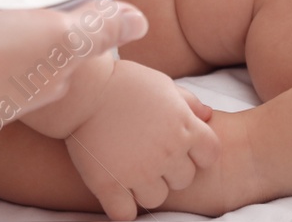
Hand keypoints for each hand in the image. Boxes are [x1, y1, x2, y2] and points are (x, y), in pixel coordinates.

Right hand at [62, 60, 218, 219]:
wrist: (83, 88)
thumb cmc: (123, 82)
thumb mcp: (162, 84)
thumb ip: (189, 102)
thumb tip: (208, 116)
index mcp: (183, 127)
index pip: (209, 155)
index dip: (197, 153)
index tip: (180, 147)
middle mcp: (167, 153)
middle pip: (183, 180)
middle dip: (170, 170)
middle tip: (149, 155)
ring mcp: (139, 172)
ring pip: (157, 198)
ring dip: (145, 188)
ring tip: (129, 169)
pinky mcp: (110, 185)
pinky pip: (125, 214)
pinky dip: (121, 207)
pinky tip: (115, 191)